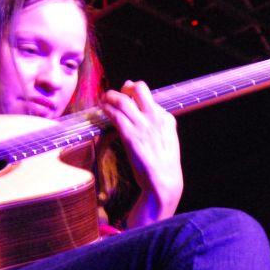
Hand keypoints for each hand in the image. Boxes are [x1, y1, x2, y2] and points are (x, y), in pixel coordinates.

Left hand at [102, 80, 182, 226]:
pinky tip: (101, 109)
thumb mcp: (167, 141)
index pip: (149, 97)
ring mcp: (143, 126)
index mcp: (166, 119)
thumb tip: (144, 119)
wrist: (164, 182)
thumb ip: (158, 128)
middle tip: (114, 94)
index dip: (134, 94)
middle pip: (139, 89)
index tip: (126, 96)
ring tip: (103, 98)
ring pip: (123, 100)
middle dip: (124, 87)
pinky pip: (116, 116)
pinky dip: (107, 109)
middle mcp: (156, 118)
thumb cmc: (163, 166)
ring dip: (110, 96)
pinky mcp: (131, 136)